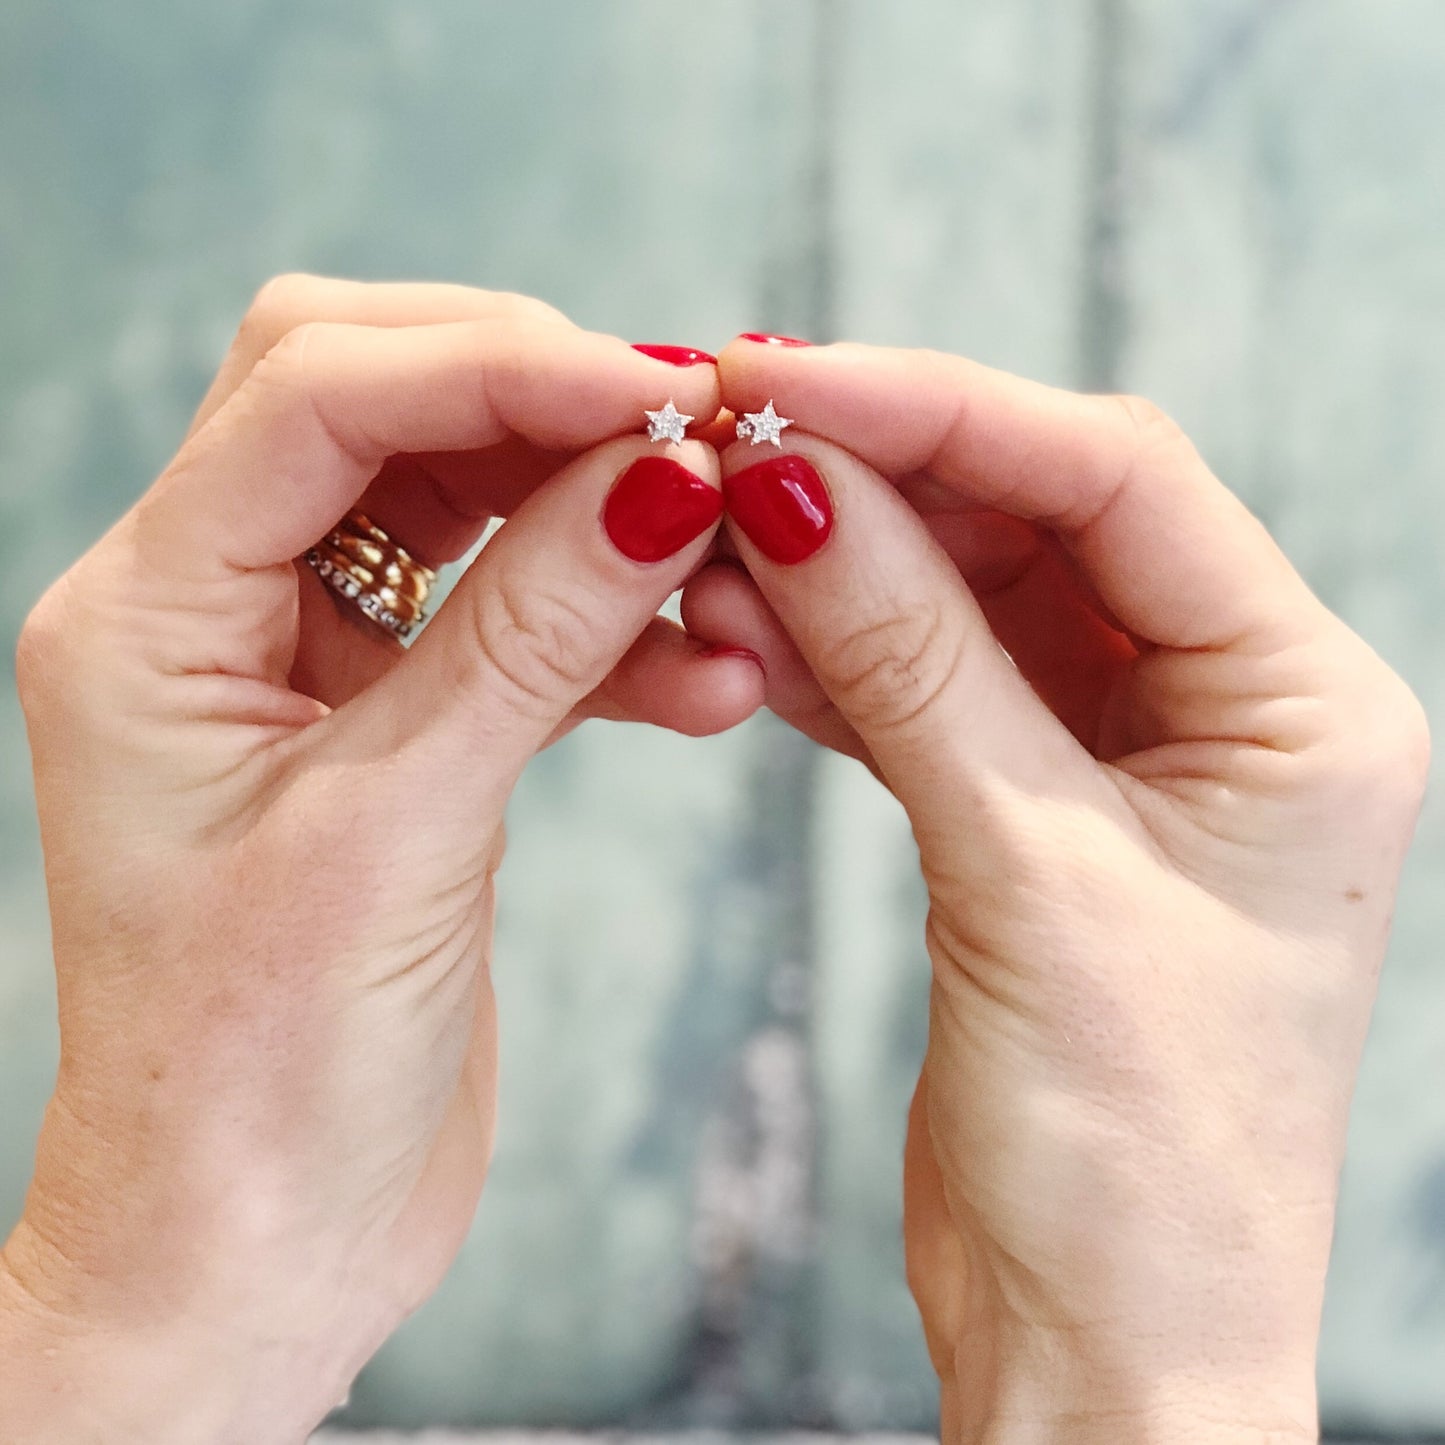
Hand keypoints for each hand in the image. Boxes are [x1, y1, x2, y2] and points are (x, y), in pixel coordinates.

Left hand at [0, 278, 757, 1442]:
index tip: (659, 390)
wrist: (259, 1245)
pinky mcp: (399, 731)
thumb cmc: (261, 1080)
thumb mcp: (396, 835)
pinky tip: (708, 674)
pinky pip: (514, 622)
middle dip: (533, 394)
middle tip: (688, 426)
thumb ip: (534, 636)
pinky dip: (611, 628)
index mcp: (148, 618)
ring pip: (457, 502)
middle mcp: (214, 612)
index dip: (496, 365)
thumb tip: (666, 476)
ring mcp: (310, 666)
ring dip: (593, 514)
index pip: (317, 397)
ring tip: (724, 558)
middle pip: (374, 400)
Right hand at [683, 341, 1428, 1441]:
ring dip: (836, 559)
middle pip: (1038, 518)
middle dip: (878, 471)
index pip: (1120, 480)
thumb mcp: (1027, 872)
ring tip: (708, 537)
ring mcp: (1122, 755)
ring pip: (964, 593)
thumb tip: (795, 482)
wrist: (1103, 1337)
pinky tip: (742, 625)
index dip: (947, 410)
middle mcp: (1225, 707)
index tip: (790, 382)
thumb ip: (909, 657)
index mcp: (1303, 703)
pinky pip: (921, 680)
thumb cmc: (1138, 1156)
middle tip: (726, 437)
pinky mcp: (1030, 808)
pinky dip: (828, 648)